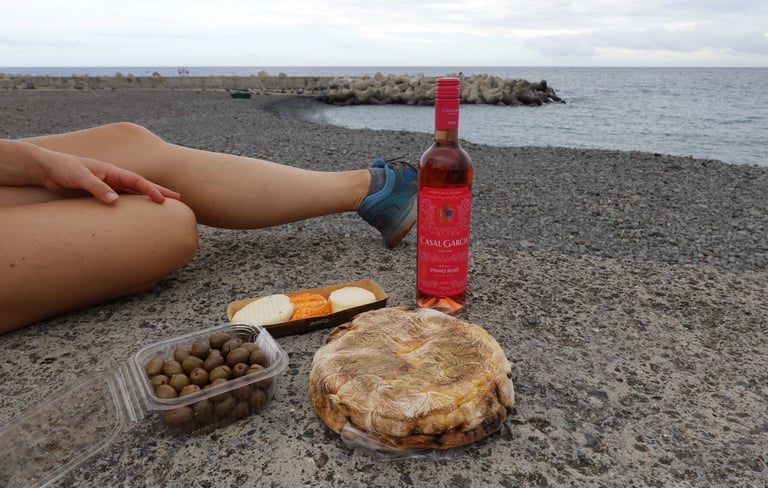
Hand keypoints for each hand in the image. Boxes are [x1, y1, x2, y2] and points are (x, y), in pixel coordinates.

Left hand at [35, 145, 180, 203]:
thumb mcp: (80, 177)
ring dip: (148, 199)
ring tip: (164, 206)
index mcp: (112, 171)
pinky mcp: (100, 194)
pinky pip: (121, 200)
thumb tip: (114, 200)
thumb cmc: (63, 168)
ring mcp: (108, 186)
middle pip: (141, 185)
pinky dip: (133, 205)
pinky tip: (138, 213)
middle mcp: (113, 178)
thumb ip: (97, 188)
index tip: (164, 200)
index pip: (137, 181)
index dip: (151, 190)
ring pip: (133, 194)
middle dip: (160, 192)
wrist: (47, 169)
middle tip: (179, 199)